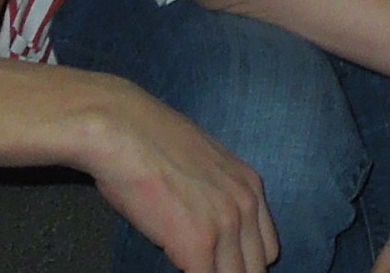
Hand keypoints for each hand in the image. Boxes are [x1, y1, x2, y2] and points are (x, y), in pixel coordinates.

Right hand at [71, 74, 276, 272]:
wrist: (123, 130)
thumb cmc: (149, 143)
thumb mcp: (203, 164)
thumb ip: (217, 195)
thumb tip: (206, 220)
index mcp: (251, 186)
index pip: (266, 248)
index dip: (243, 262)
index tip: (220, 265)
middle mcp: (246, 205)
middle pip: (256, 268)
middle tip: (204, 267)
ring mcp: (225, 226)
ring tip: (189, 267)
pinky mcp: (198, 244)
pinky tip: (175, 265)